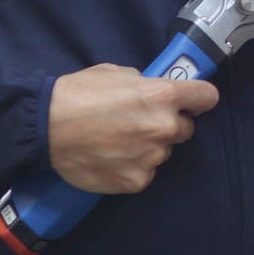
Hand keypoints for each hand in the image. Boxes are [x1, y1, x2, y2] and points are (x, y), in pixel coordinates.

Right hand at [46, 63, 218, 193]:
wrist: (46, 127)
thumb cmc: (79, 93)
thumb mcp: (117, 73)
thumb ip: (144, 84)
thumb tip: (153, 92)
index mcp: (163, 95)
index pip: (206, 97)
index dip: (200, 98)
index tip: (193, 101)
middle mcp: (163, 127)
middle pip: (185, 129)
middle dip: (169, 125)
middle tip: (141, 123)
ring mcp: (151, 157)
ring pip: (163, 152)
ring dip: (149, 147)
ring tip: (119, 142)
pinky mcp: (135, 181)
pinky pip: (145, 173)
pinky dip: (133, 167)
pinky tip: (112, 159)